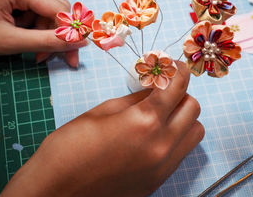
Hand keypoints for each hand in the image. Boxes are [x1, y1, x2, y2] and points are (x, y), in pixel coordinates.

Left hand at [0, 0, 86, 66]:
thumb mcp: (10, 41)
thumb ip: (47, 42)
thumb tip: (80, 43)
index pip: (57, 7)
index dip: (70, 31)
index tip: (75, 54)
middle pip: (55, 8)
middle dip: (59, 35)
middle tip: (64, 59)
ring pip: (49, 12)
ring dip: (48, 35)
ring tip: (39, 54)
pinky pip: (38, 12)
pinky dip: (39, 30)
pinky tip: (32, 42)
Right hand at [0, 62, 203, 196]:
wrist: (57, 190)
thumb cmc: (71, 146)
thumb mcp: (104, 111)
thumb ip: (137, 99)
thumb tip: (156, 89)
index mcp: (145, 121)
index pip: (177, 87)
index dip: (178, 71)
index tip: (175, 66)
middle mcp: (161, 145)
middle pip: (193, 108)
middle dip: (182, 94)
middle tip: (165, 91)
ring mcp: (163, 166)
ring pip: (195, 132)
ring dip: (184, 118)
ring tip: (164, 114)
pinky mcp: (159, 180)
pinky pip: (182, 151)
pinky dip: (177, 137)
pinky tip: (156, 134)